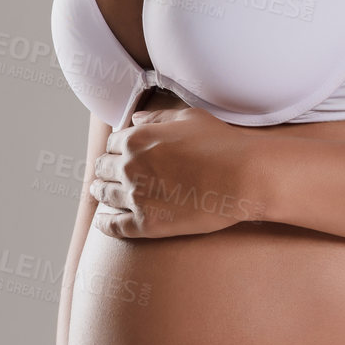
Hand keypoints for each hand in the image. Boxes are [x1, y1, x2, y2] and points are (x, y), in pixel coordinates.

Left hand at [90, 105, 265, 239]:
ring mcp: (136, 197)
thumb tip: (134, 120)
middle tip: (107, 174)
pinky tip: (103, 221)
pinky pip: (113, 226)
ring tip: (101, 193)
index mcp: (137, 139)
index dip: (116, 148)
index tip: (120, 154)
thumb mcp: (189, 118)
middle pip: (103, 168)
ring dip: (101, 192)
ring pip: (104, 194)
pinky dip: (104, 223)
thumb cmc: (222, 145)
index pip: (112, 143)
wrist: (244, 177)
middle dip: (106, 169)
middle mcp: (130, 167)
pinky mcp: (146, 224)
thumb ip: (157, 118)